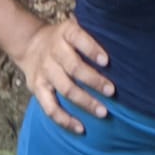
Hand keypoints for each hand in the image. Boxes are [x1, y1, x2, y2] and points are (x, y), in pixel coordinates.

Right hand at [15, 14, 113, 132]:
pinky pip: (50, 108)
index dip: (92, 49)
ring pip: (65, 89)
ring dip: (85, 102)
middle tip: (112, 91)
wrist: (30, 44)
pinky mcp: (37, 89)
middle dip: (94, 80)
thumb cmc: (64, 38)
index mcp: (66, 33)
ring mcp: (45, 72)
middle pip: (74, 67)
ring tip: (103, 112)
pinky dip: (65, 120)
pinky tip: (81, 128)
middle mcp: (54, 52)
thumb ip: (93, 29)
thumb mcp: (74, 26)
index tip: (107, 61)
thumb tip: (124, 36)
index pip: (79, 38)